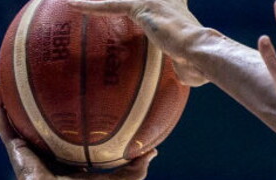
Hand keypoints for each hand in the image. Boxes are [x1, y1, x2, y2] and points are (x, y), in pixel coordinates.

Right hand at [0, 85, 153, 179]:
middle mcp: (46, 149)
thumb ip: (136, 170)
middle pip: (45, 120)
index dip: (76, 114)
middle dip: (46, 100)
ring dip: (15, 97)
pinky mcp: (14, 147)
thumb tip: (154, 151)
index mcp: (67, 156)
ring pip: (19, 117)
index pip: (71, 132)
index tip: (85, 93)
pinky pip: (2, 122)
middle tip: (51, 75)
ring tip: (16, 74)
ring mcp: (28, 147)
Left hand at [68, 0, 209, 86]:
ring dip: (102, 2)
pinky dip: (92, 6)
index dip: (164, 3)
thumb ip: (184, 68)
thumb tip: (185, 77)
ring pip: (122, 0)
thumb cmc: (200, 64)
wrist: (201, 52)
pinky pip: (111, 5)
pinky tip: (73, 4)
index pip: (168, 2)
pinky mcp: (141, 6)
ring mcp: (154, 1)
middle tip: (125, 5)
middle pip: (140, 0)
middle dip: (130, 2)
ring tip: (80, 1)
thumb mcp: (192, 66)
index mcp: (180, 12)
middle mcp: (167, 1)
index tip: (157, 5)